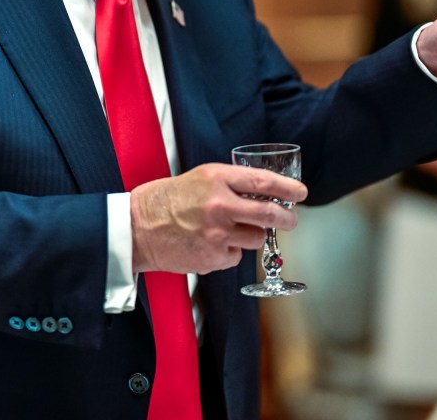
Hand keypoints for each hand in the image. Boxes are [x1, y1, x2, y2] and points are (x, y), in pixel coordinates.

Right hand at [129, 162, 307, 274]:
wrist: (137, 228)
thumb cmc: (166, 201)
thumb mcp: (199, 179)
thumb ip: (230, 184)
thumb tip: (263, 194)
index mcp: (216, 179)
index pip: (263, 182)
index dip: (287, 188)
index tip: (300, 193)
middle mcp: (220, 205)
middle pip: (270, 214)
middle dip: (287, 218)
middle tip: (290, 219)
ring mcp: (218, 234)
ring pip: (256, 238)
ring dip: (251, 236)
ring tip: (231, 231)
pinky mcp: (214, 257)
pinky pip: (236, 256)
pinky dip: (229, 252)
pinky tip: (210, 244)